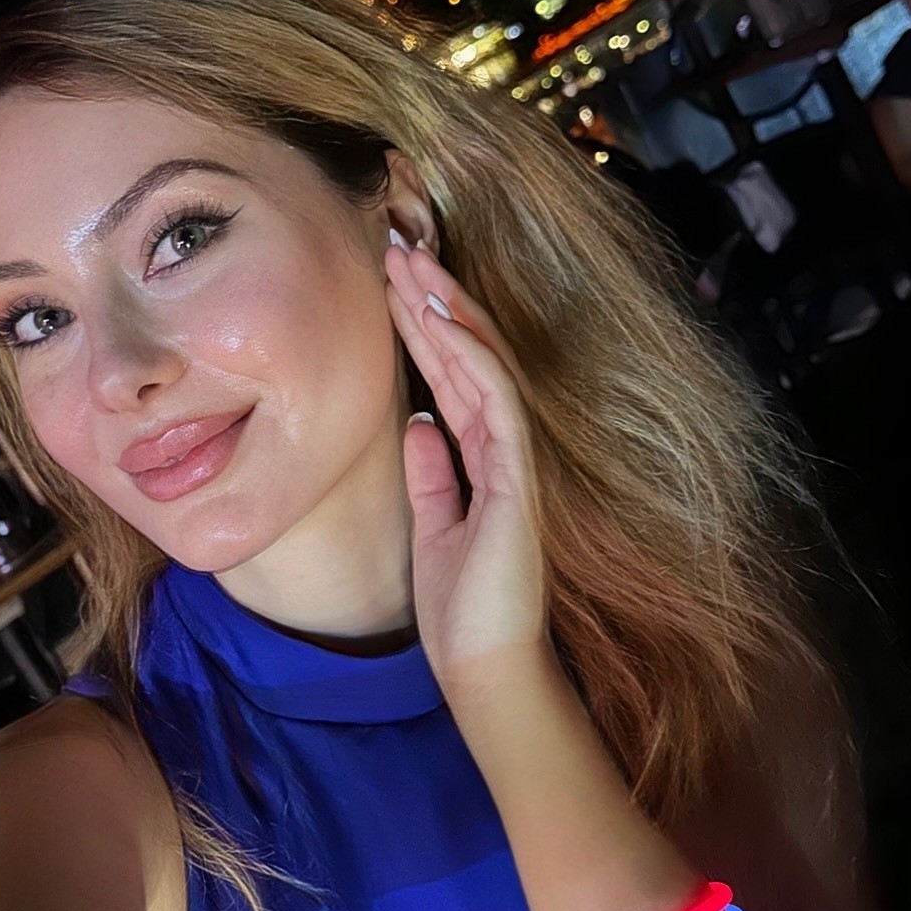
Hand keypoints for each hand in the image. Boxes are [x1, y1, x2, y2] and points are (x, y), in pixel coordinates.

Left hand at [384, 234, 550, 691]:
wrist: (484, 663)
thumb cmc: (461, 606)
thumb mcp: (435, 526)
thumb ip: (433, 474)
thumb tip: (419, 426)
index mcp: (482, 459)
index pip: (452, 376)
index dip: (423, 327)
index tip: (391, 284)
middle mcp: (503, 449)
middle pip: (468, 357)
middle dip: (432, 300)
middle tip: (397, 246)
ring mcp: (515, 461)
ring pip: (484, 366)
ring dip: (448, 313)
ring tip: (412, 263)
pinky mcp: (518, 481)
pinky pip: (497, 404)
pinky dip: (472, 360)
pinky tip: (445, 321)